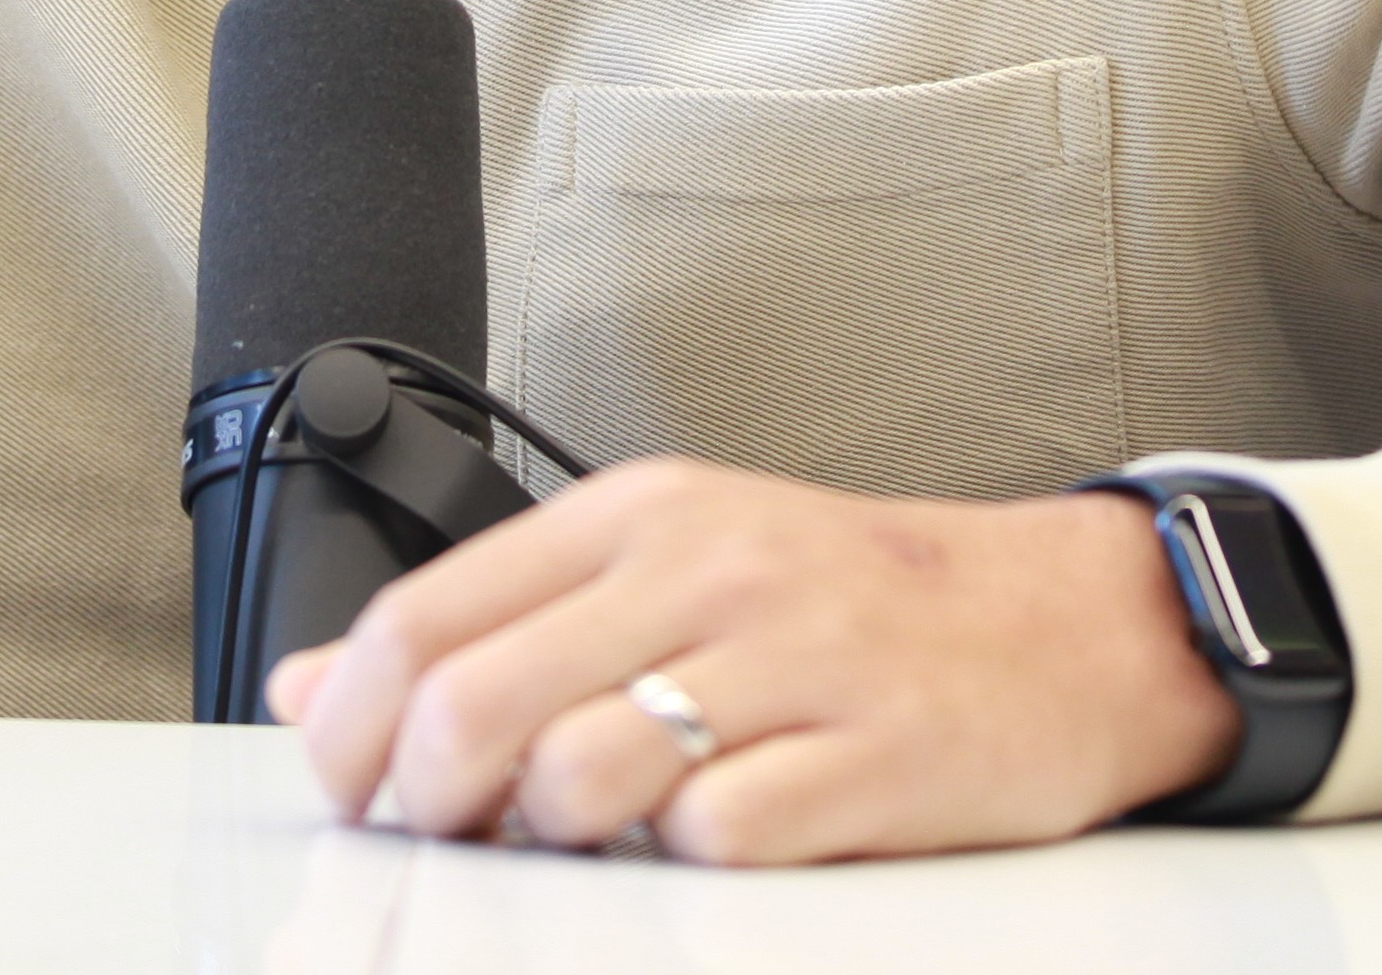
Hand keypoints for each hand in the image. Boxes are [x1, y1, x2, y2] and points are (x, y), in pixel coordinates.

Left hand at [260, 457, 1239, 864]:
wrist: (1067, 625)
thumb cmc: (853, 605)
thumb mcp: (669, 568)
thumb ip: (498, 624)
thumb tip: (314, 691)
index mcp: (641, 514)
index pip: (425, 616)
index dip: (355, 729)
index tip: (354, 790)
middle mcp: (708, 569)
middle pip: (477, 706)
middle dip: (429, 803)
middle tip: (450, 839)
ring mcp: (794, 662)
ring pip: (582, 777)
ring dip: (556, 843)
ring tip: (590, 840)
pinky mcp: (871, 758)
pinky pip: (717, 841)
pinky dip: (689, 867)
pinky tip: (710, 843)